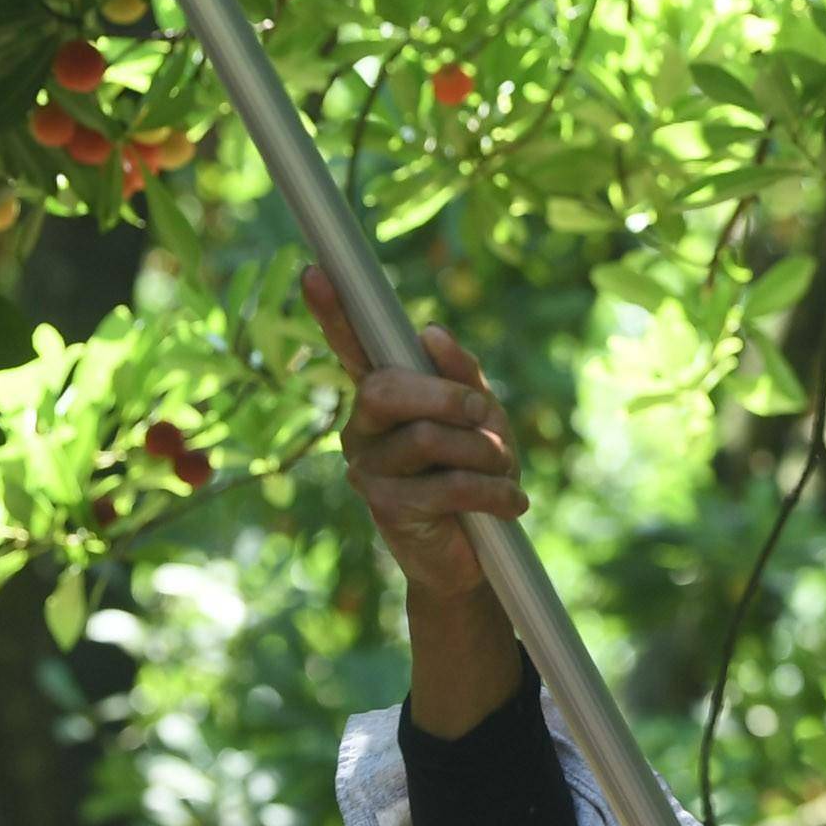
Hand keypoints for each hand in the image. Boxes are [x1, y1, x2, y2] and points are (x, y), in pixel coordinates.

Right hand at [301, 266, 525, 604]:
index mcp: (382, 396)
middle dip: (449, 397)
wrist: (477, 554)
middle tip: (487, 413)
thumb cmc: (477, 471)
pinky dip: (493, 491)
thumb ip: (462, 374)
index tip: (314, 271)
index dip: (332, 312)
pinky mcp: (387, 510)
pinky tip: (511, 504)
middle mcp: (362, 427)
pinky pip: (448, 485)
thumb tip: (429, 330)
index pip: (352, 347)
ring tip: (506, 470)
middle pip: (387, 390)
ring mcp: (368, 469)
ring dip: (486, 452)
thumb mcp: (482, 416)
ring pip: (428, 438)